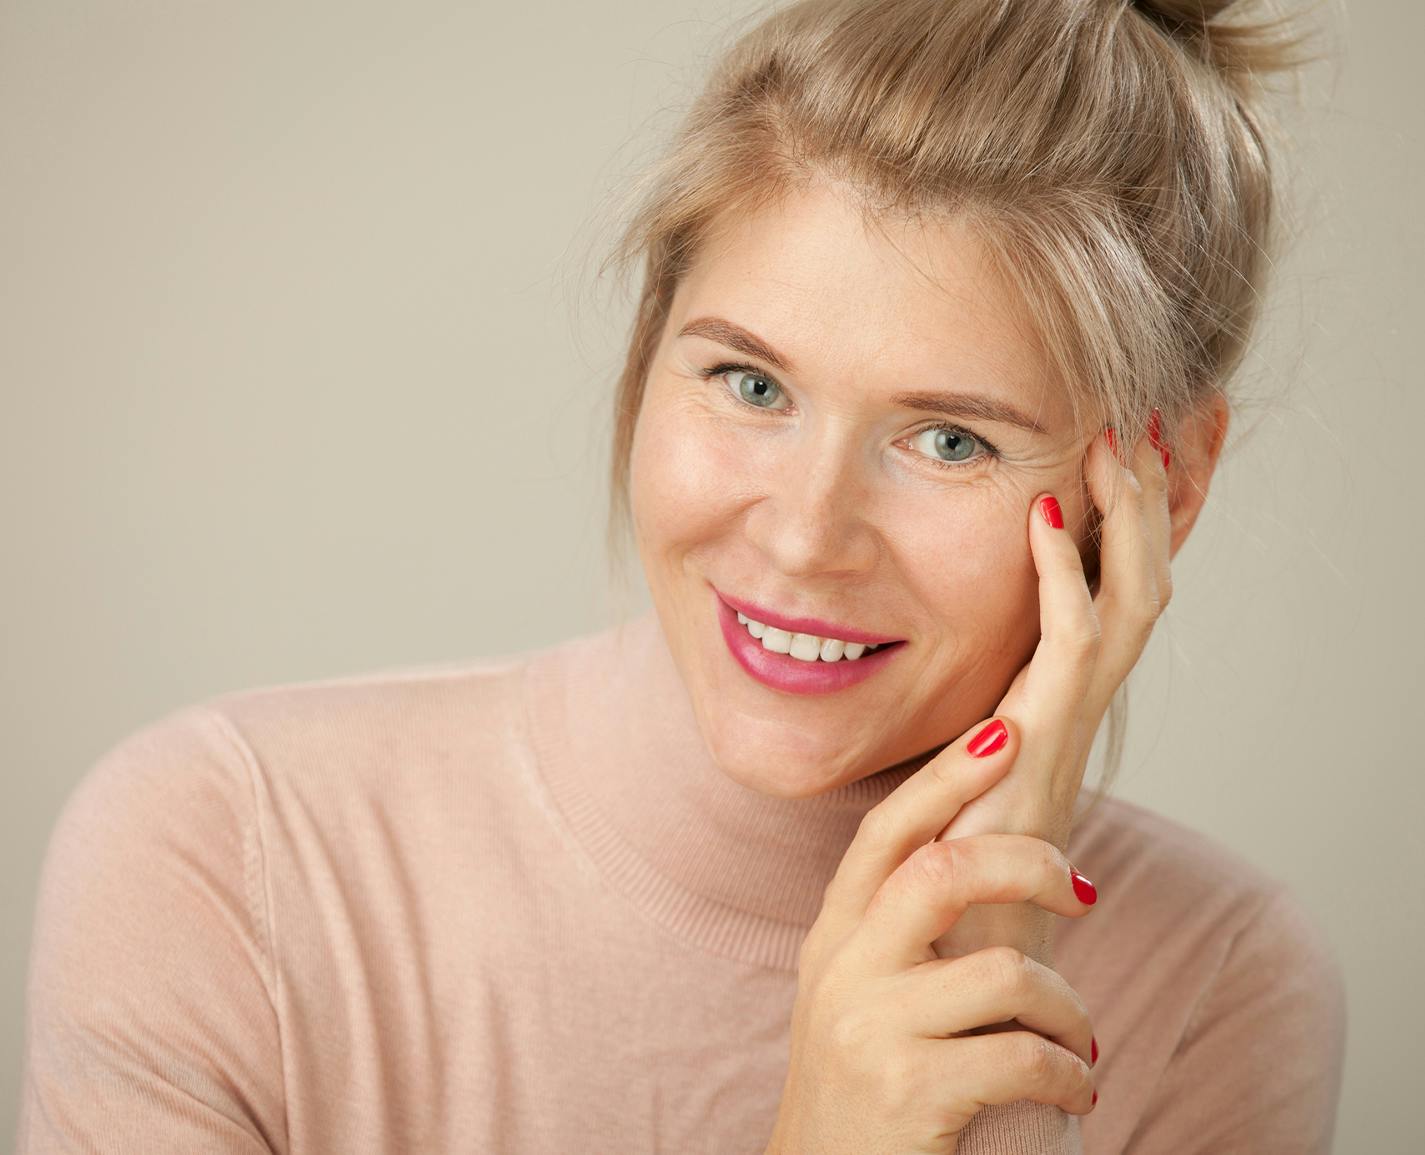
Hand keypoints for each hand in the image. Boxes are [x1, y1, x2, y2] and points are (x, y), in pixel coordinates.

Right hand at [766, 742, 1098, 1154]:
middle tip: (1080, 888)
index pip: (888, 831)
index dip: (948, 776)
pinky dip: (1069, 1070)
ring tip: (1075, 1035)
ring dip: (1067, 1006)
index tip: (1006, 731)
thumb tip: (990, 851)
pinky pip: (1024, 1055)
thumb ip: (899, 925)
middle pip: (943, 871)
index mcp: (835, 933)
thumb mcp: (859, 988)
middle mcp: (843, 968)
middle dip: (1029, 863)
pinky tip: (1073, 1086)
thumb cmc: (861, 1078)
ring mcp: (870, 1028)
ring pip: (1004, 972)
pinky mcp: (909, 1091)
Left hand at [930, 416, 1174, 965]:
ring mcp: (1069, 717)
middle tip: (1148, 420)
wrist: (957, 940)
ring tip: (1120, 441)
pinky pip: (1070, 643)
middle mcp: (1078, 698)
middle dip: (1151, 501)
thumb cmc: (952, 851)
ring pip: (1130, 599)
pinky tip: (1043, 516)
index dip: (1130, 521)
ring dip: (1130, 519)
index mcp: (1060, 693)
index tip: (1124, 449)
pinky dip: (1062, 575)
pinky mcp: (1045, 737)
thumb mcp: (959, 753)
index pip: (1115, 588)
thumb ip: (962, 707)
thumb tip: (942, 670)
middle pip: (1142, 579)